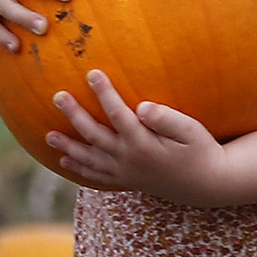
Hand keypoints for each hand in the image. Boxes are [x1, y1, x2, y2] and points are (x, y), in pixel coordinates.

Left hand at [46, 71, 229, 202]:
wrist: (207, 185)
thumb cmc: (202, 150)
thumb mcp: (192, 132)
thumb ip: (168, 119)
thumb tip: (143, 107)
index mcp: (144, 144)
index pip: (118, 114)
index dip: (104, 93)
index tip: (91, 72)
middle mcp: (129, 160)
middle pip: (95, 135)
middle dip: (75, 115)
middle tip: (57, 96)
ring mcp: (126, 173)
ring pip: (90, 159)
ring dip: (69, 146)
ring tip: (48, 136)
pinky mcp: (127, 181)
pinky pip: (98, 176)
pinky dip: (80, 169)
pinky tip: (65, 161)